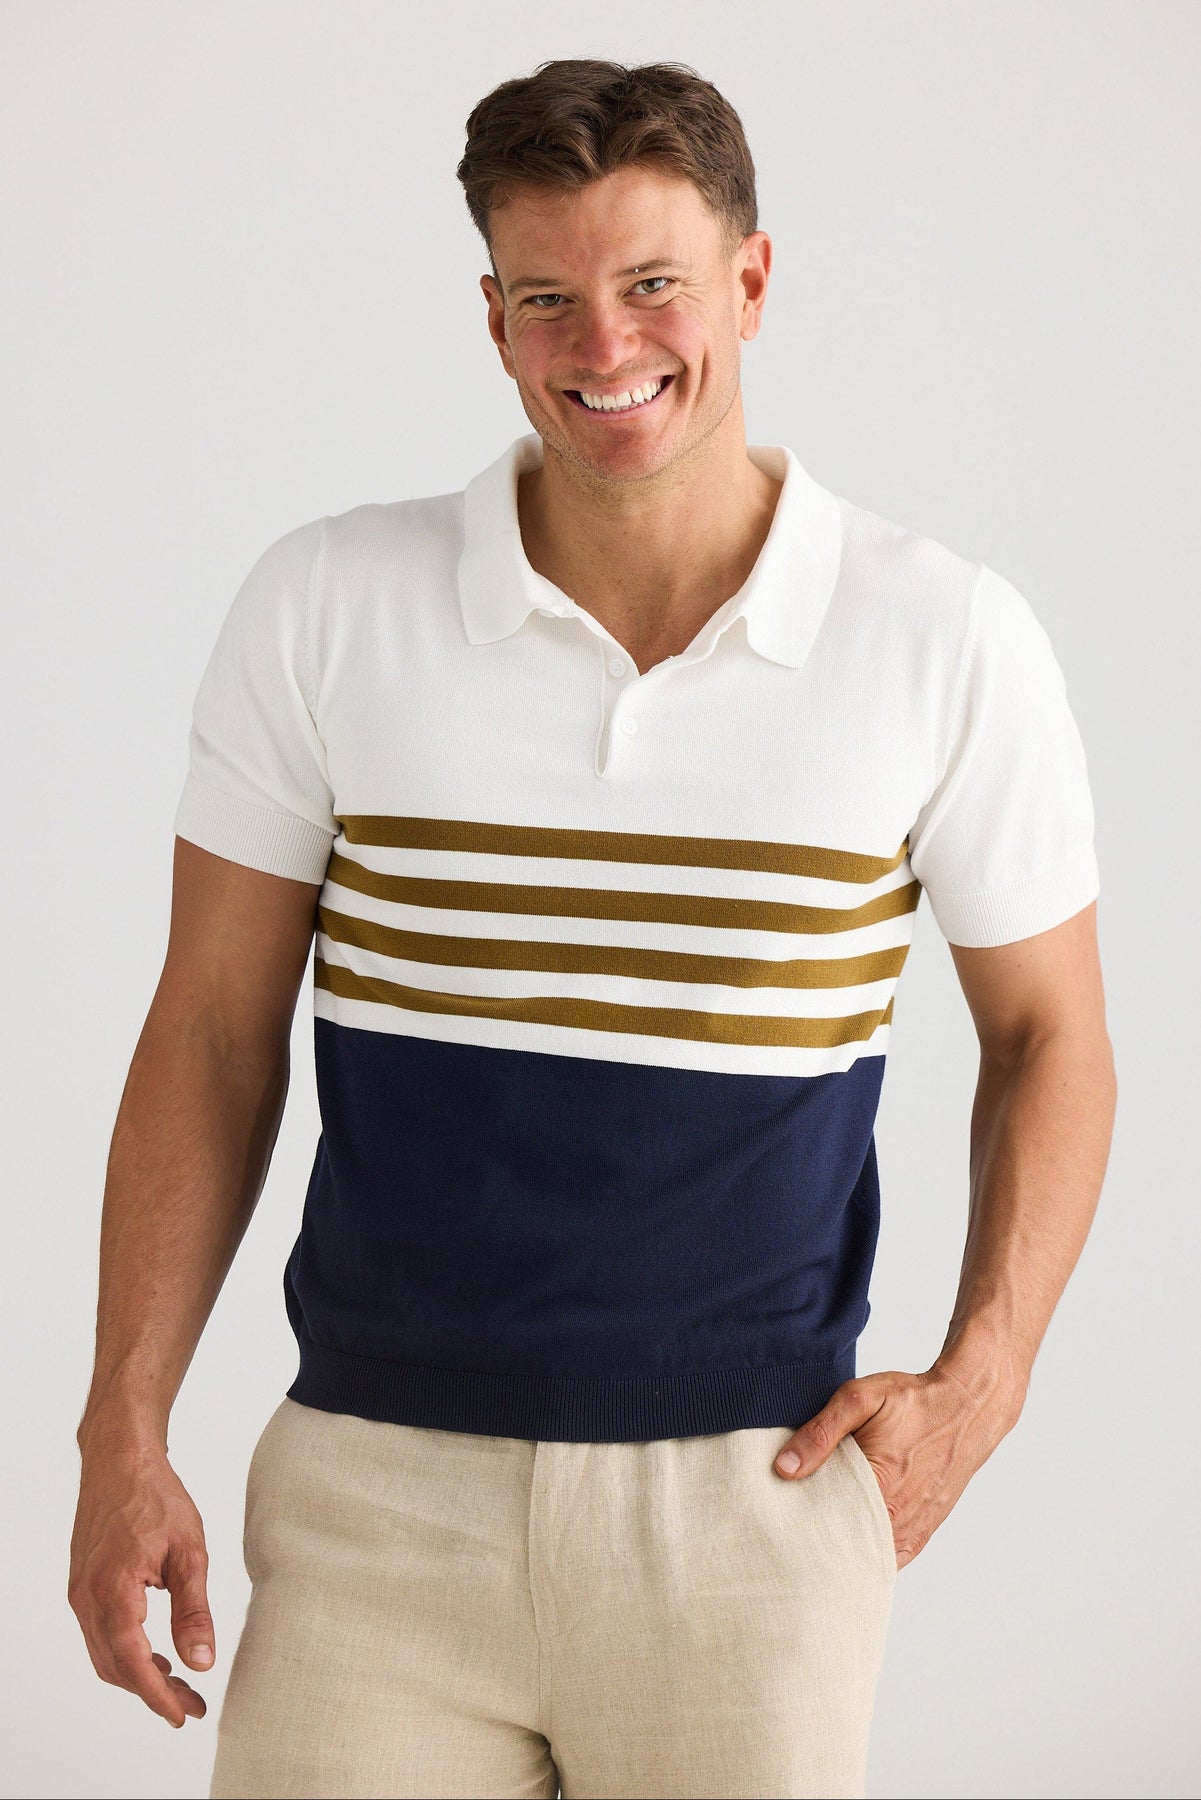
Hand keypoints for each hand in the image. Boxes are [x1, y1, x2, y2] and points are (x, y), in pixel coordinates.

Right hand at [68, 1438, 214, 1726]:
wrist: (120, 1459)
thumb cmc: (156, 1495)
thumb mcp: (189, 1551)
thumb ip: (194, 1610)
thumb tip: (201, 1661)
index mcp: (114, 1590)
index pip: (133, 1663)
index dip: (157, 1696)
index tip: (183, 1715)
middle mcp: (88, 1598)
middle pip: (116, 1667)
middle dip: (153, 1691)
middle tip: (192, 1702)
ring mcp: (81, 1593)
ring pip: (105, 1654)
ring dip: (139, 1674)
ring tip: (179, 1682)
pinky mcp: (83, 1585)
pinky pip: (100, 1634)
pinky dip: (125, 1652)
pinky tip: (155, 1652)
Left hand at [771, 1365, 1022, 1568]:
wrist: (967, 1407)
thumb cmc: (913, 1401)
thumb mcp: (860, 1399)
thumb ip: (820, 1433)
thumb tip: (784, 1468)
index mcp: (879, 1489)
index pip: (823, 1526)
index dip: (796, 1524)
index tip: (775, 1519)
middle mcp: (897, 1520)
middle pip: (842, 1548)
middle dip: (813, 1542)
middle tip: (786, 1530)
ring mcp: (911, 1531)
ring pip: (864, 1559)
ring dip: (839, 1551)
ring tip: (812, 1535)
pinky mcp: (921, 1534)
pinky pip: (886, 1560)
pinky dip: (865, 1555)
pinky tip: (844, 1543)